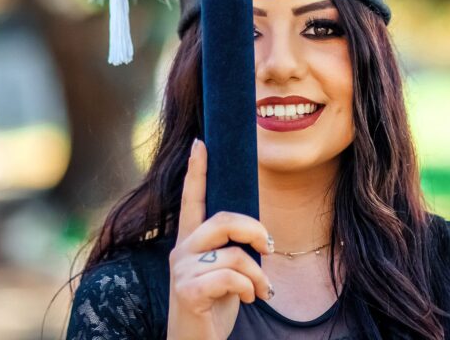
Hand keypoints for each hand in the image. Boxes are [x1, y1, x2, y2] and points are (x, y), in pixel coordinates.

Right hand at [166, 139, 274, 339]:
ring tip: (262, 290)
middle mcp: (181, 251)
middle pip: (222, 220)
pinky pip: (230, 277)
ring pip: (233, 254)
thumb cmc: (215, 305)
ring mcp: (181, 271)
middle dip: (254, 231)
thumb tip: (258, 232)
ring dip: (258, 275)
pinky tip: (250, 299)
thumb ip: (231, 248)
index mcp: (190, 241)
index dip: (197, 171)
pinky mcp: (187, 292)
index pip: (192, 199)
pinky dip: (249, 288)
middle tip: (268, 248)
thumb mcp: (225, 270)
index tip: (201, 143)